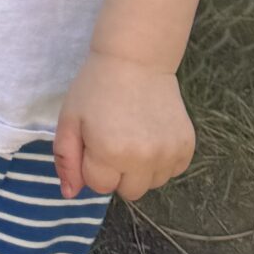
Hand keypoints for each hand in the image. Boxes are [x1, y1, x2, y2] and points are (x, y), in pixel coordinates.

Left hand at [52, 51, 195, 202]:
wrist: (136, 59)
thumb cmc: (96, 87)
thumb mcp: (69, 119)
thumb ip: (67, 160)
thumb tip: (70, 194)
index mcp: (110, 153)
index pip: (100, 186)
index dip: (93, 165)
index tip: (94, 141)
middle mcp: (143, 159)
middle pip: (129, 191)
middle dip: (118, 173)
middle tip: (114, 140)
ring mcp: (168, 154)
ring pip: (151, 184)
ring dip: (141, 169)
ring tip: (133, 134)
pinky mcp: (187, 147)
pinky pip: (172, 172)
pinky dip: (161, 161)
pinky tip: (151, 134)